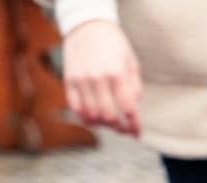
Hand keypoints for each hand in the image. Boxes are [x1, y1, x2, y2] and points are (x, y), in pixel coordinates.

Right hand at [63, 20, 141, 136]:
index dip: (134, 125)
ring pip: (91, 115)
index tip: (137, 133)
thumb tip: (133, 111)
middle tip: (125, 129)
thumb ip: (134, 87)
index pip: (128, 108)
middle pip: (108, 116)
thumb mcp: (131, 62)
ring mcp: (81, 79)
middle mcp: (97, 78)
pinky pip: (76, 108)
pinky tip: (95, 120)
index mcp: (117, 73)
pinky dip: (86, 118)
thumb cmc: (114, 44)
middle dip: (119, 128)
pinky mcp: (69, 80)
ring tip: (111, 124)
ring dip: (103, 125)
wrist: (87, 25)